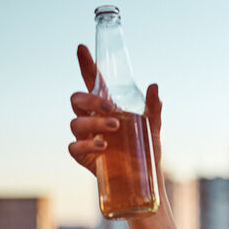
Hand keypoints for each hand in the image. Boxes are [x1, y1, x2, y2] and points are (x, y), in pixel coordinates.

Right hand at [67, 44, 162, 176]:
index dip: (85, 64)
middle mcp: (92, 119)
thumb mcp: (153, 127)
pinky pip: (74, 146)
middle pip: (76, 99)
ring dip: (94, 122)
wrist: (144, 181)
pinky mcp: (82, 155)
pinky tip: (103, 146)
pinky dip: (87, 144)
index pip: (92, 81)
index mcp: (107, 107)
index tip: (82, 47)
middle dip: (90, 99)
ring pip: (75, 122)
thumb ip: (153, 107)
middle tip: (111, 108)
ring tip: (114, 130)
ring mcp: (85, 136)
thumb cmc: (146, 151)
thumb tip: (154, 85)